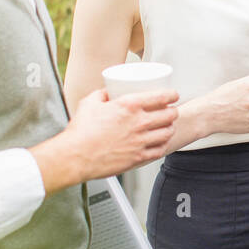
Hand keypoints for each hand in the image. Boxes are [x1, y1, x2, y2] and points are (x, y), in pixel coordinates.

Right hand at [64, 88, 179, 181]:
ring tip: (167, 127)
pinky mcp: (138, 157)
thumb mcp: (90, 103)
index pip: (161, 97)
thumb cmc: (81, 132)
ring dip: (170, 128)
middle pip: (169, 115)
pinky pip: (159, 150)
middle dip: (173, 111)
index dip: (172, 95)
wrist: (76, 156)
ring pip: (167, 133)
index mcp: (129, 106)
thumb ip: (101, 94)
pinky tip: (160, 143)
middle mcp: (138, 123)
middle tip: (170, 111)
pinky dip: (163, 145)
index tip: (173, 95)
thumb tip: (107, 91)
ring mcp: (140, 141)